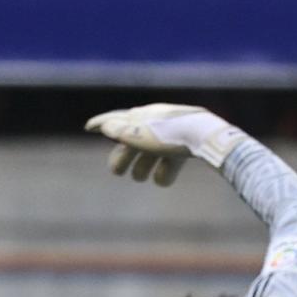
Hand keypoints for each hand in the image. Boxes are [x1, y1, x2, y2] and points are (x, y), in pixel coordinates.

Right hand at [83, 103, 241, 186]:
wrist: (207, 136)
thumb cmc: (169, 135)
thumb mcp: (138, 133)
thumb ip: (118, 130)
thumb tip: (104, 126)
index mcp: (144, 114)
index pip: (118, 118)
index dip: (102, 123)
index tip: (88, 127)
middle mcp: (157, 121)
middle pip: (135, 139)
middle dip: (124, 156)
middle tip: (117, 172)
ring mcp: (174, 133)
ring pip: (153, 151)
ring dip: (143, 166)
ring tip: (139, 178)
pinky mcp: (189, 146)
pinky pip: (172, 159)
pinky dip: (164, 171)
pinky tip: (162, 182)